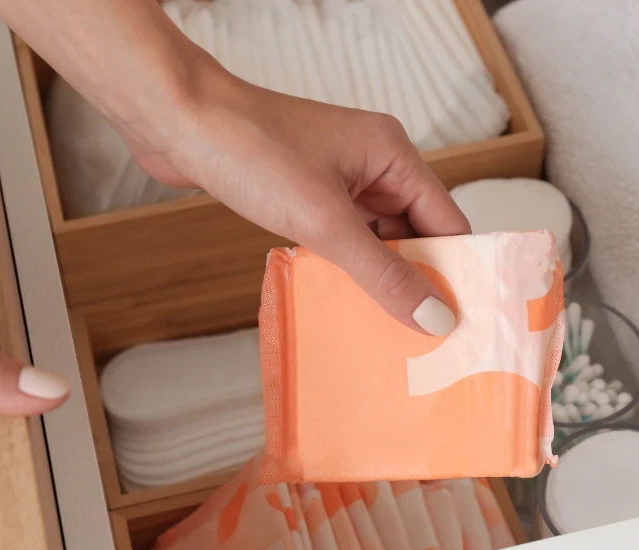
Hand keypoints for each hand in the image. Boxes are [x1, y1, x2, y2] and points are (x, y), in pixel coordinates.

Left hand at [121, 66, 471, 335]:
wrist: (178, 121)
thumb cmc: (251, 150)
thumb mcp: (325, 221)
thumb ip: (382, 271)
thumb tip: (434, 314)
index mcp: (393, 155)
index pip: (446, 221)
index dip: (455, 272)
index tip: (460, 322)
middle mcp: (372, 164)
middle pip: (413, 233)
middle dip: (415, 281)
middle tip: (422, 340)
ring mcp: (336, 178)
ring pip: (374, 239)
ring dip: (376, 278)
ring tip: (385, 331)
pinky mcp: (305, 193)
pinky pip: (340, 237)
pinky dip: (343, 267)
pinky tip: (340, 301)